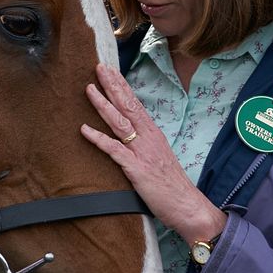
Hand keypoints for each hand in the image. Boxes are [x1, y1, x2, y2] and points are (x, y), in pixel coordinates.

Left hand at [81, 64, 225, 244]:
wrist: (187, 206)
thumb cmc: (171, 185)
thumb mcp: (159, 157)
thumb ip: (145, 144)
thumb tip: (131, 135)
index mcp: (153, 133)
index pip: (135, 104)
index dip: (122, 86)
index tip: (110, 71)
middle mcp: (148, 138)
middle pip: (128, 106)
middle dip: (112, 86)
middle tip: (99, 67)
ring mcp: (142, 152)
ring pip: (119, 122)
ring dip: (103, 104)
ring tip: (89, 89)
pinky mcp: (136, 168)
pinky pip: (114, 150)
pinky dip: (98, 138)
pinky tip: (84, 129)